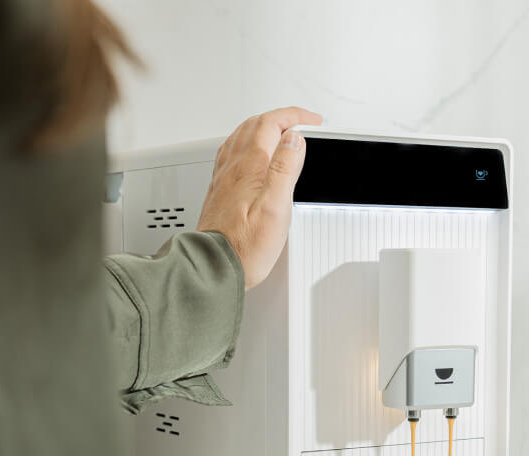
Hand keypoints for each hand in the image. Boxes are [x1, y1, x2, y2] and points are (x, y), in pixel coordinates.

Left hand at [197, 106, 321, 289]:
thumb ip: (285, 168)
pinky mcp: (220, 190)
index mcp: (250, 165)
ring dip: (263, 127)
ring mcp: (225, 177)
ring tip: (280, 132)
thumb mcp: (275, 207)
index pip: (272, 123)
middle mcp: (234, 166)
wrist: (216, 265)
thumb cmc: (245, 245)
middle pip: (256, 125)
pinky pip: (232, 154)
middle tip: (300, 124)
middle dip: (281, 118)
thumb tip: (294, 140)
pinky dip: (248, 144)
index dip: (295, 116)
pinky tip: (252, 155)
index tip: (312, 120)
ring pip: (242, 136)